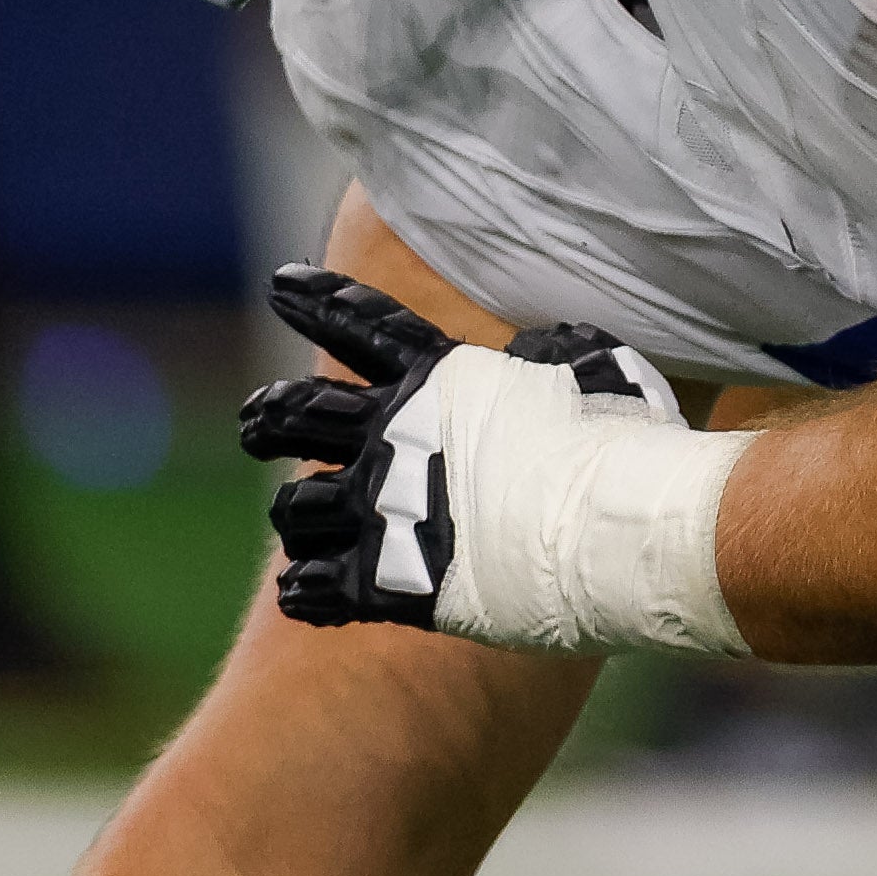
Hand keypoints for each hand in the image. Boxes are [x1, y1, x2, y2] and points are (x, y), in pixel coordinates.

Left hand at [239, 264, 682, 633]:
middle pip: (292, 416)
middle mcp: (393, 437)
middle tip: (258, 424)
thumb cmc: (618, 443)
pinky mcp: (385, 585)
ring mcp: (382, 511)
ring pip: (292, 509)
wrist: (616, 528)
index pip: (361, 324)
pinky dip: (304, 590)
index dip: (316, 299)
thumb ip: (549, 356)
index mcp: (440, 378)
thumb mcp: (593, 367)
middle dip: (267, 417)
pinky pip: (310, 589)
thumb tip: (535, 352)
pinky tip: (307, 592)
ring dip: (297, 515)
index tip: (280, 283)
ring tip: (305, 525)